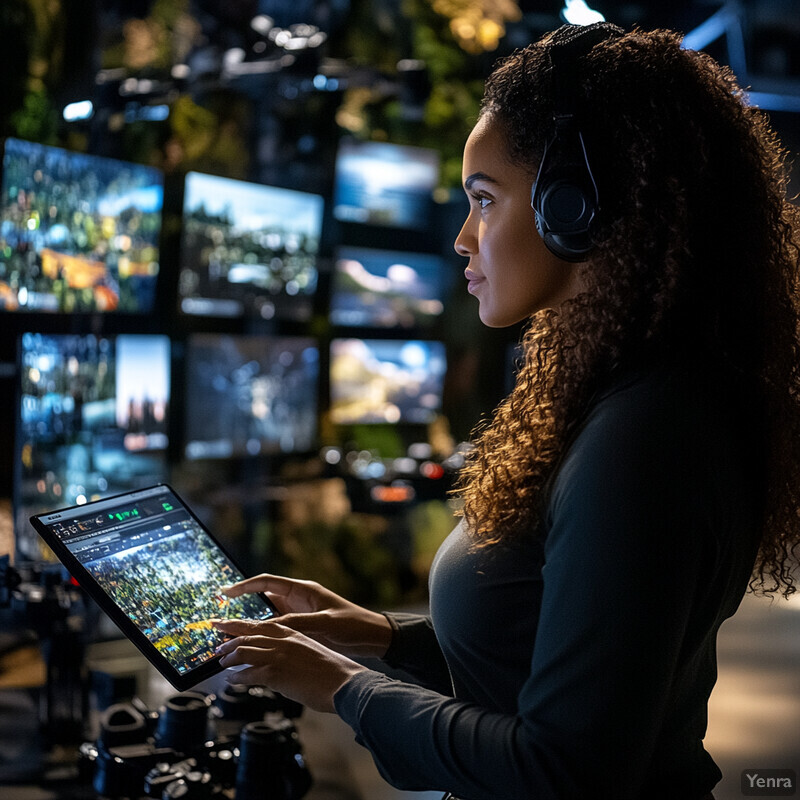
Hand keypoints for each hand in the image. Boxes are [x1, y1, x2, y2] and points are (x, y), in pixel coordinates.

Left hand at [212, 619, 366, 712]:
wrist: (343, 683)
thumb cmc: (331, 671)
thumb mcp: (310, 651)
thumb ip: (292, 651)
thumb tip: (276, 661)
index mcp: (293, 632)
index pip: (261, 624)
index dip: (242, 625)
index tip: (229, 624)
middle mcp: (283, 640)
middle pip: (248, 633)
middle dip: (228, 636)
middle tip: (217, 641)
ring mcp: (277, 655)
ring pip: (243, 651)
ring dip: (229, 657)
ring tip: (222, 661)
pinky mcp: (274, 672)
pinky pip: (246, 674)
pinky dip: (236, 677)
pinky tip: (232, 680)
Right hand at [221, 574, 392, 658]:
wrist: (372, 637)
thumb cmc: (353, 624)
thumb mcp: (325, 623)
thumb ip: (298, 623)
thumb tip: (270, 626)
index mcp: (303, 590)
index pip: (266, 582)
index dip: (244, 586)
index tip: (224, 593)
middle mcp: (298, 599)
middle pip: (262, 599)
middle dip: (242, 608)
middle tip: (221, 619)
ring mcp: (299, 613)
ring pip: (267, 616)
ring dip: (251, 624)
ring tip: (230, 635)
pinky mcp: (302, 627)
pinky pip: (277, 628)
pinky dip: (264, 635)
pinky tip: (252, 647)